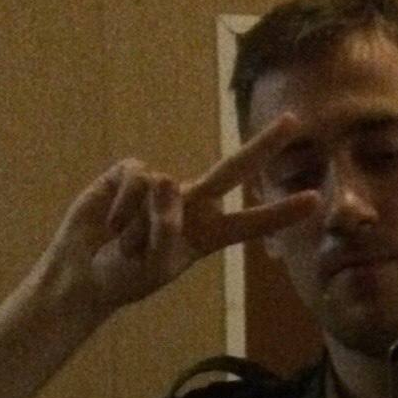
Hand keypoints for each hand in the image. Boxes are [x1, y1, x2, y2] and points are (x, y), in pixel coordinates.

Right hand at [39, 113, 319, 312]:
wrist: (83, 272)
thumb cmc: (125, 275)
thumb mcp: (155, 266)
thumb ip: (167, 228)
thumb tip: (165, 179)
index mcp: (206, 235)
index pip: (249, 223)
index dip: (280, 212)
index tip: (314, 200)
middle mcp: (190, 205)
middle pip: (232, 170)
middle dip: (263, 146)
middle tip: (295, 121)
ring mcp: (161, 186)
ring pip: (163, 192)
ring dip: (139, 226)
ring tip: (125, 244)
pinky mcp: (130, 173)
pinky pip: (135, 181)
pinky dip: (122, 208)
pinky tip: (111, 224)